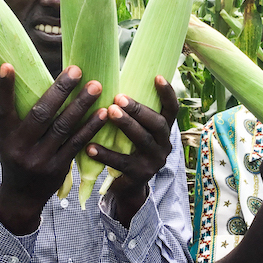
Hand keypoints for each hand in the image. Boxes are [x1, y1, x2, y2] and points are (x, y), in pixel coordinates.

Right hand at [0, 64, 107, 232]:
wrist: (21, 197)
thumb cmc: (16, 158)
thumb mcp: (7, 139)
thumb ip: (16, 116)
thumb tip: (25, 80)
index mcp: (5, 136)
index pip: (1, 109)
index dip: (3, 88)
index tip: (8, 66)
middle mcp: (20, 147)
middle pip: (41, 114)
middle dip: (60, 91)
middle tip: (76, 70)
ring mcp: (40, 159)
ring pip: (63, 127)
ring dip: (81, 105)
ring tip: (96, 86)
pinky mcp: (58, 168)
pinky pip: (77, 143)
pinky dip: (91, 127)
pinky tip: (103, 113)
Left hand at [87, 76, 178, 200]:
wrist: (128, 186)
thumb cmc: (127, 148)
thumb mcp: (136, 131)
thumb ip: (132, 113)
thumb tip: (111, 79)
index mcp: (164, 130)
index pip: (172, 109)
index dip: (167, 93)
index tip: (157, 76)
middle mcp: (164, 145)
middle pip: (157, 124)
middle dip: (138, 109)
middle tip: (119, 97)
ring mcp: (153, 161)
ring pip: (142, 141)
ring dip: (126, 125)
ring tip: (108, 112)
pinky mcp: (139, 175)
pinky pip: (122, 163)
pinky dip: (105, 154)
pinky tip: (89, 146)